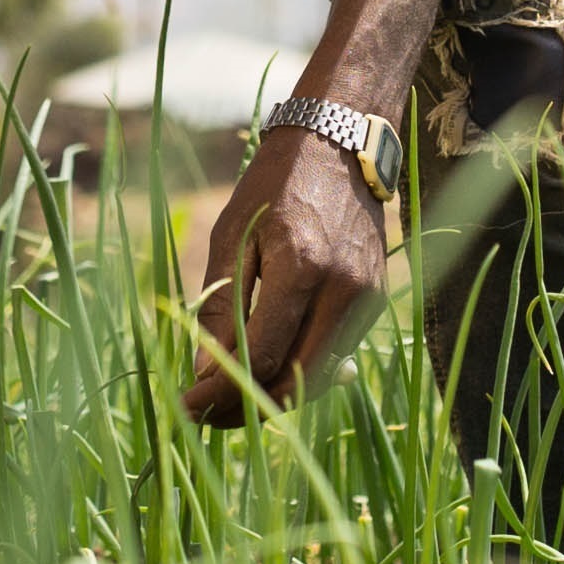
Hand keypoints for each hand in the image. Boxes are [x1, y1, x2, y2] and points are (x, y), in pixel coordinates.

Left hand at [188, 123, 389, 423]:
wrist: (339, 147)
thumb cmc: (275, 185)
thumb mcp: (234, 234)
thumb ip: (221, 305)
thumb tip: (206, 372)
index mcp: (302, 268)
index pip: (261, 357)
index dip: (221, 393)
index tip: (187, 407)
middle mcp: (343, 291)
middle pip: (294, 381)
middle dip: (245, 407)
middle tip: (204, 416)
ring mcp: (366, 299)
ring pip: (317, 377)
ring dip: (272, 396)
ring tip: (226, 399)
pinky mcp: (376, 302)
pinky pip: (334, 355)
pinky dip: (298, 370)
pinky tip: (264, 369)